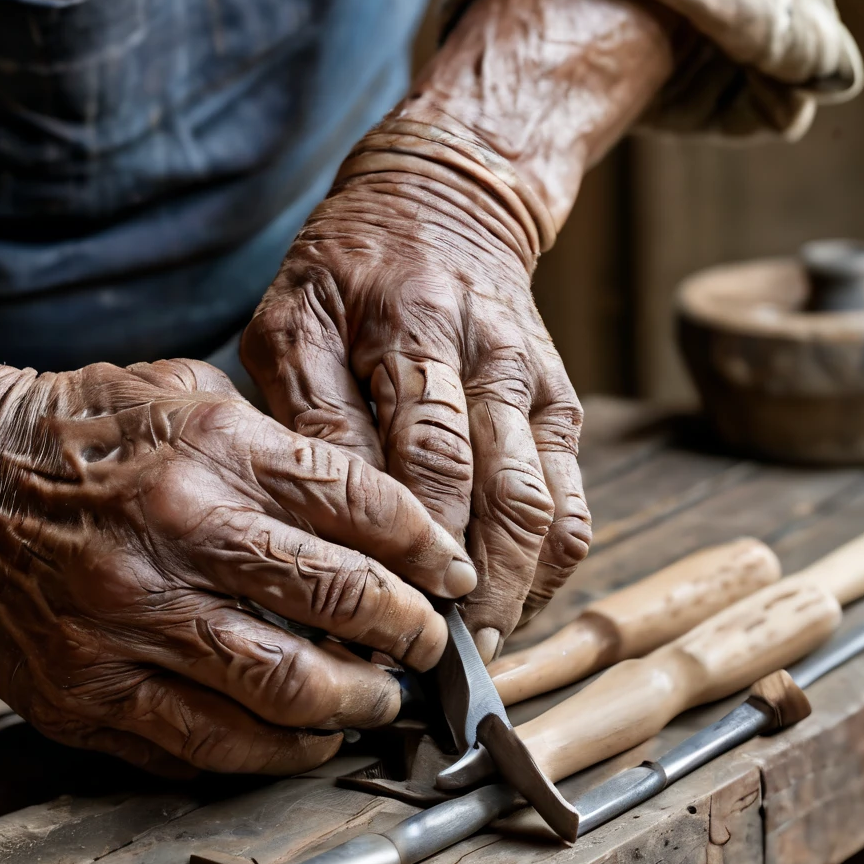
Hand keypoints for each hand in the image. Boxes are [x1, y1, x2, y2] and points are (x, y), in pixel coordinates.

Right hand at [0, 311, 472, 775]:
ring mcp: (128, 628)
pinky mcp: (89, 697)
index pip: (362, 508)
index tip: (453, 575)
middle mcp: (174, 540)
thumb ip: (278, 448)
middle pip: (338, 604)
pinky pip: (207, 747)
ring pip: (283, 693)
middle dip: (409, 634)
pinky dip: (275, 753)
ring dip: (354, 706)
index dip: (428, 550)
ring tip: (380, 702)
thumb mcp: (182, 394)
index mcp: (209, 452)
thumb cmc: (73, 435)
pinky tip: (306, 739)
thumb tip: (384, 515)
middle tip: (432, 647)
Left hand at [243, 0, 680, 650]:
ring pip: (543, 511)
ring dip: (509, 594)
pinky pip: (573, 508)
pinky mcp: (562, 410)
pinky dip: (546, 574)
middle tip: (418, 662)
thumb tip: (313, 525)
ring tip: (465, 656)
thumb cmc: (344, 277)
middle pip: (493, 496)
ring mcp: (532, 386)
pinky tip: (504, 614)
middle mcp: (484, 357)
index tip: (363, 619)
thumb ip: (302, 414)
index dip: (398, 550)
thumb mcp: (290, 319)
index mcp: (407, 328)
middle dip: (460, 592)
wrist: (444, 201)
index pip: (418, 460)